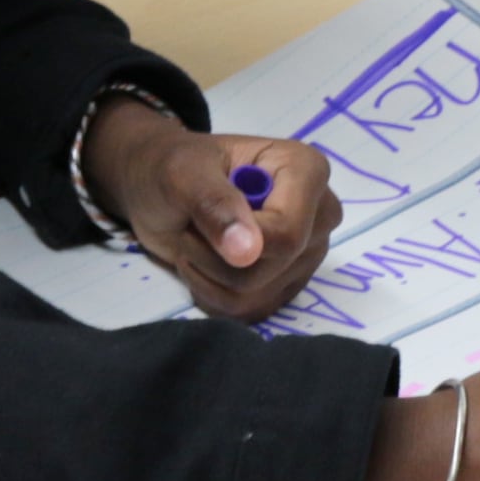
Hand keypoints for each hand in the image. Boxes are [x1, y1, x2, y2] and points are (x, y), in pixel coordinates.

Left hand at [81, 99, 340, 323]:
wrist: (161, 189)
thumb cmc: (172, 168)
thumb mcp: (181, 174)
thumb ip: (214, 204)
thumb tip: (249, 252)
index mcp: (306, 171)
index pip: (289, 233)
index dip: (241, 243)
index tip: (196, 227)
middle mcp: (318, 213)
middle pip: (277, 267)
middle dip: (216, 258)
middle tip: (190, 228)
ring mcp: (306, 252)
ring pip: (260, 295)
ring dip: (210, 276)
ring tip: (195, 242)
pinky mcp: (287, 284)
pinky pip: (252, 311)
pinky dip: (215, 294)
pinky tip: (203, 265)